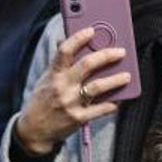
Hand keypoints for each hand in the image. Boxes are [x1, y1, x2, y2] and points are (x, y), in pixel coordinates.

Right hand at [15, 28, 131, 153]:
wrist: (34, 131)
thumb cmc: (43, 101)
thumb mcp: (46, 79)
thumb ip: (58, 62)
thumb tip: (63, 40)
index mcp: (54, 74)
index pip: (65, 50)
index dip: (78, 38)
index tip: (91, 30)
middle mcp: (62, 86)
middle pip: (86, 65)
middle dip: (106, 56)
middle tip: (121, 52)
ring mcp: (71, 102)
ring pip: (97, 87)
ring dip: (115, 80)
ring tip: (127, 75)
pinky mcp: (78, 118)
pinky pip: (101, 109)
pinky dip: (113, 104)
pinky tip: (120, 100)